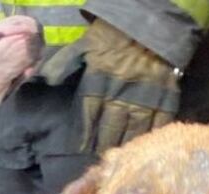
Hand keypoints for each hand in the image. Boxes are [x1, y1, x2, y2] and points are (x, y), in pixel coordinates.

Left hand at [76, 19, 180, 153]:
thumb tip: (42, 79)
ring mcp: (145, 97)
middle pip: (110, 127)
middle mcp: (121, 93)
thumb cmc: (114, 33)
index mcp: (100, 80)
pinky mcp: (165, 96)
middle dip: (103, 143)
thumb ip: (64, 62)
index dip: (84, 133)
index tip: (80, 147)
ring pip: (133, 130)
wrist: (151, 21)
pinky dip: (150, 136)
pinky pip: (158, 123)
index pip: (89, 114)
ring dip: (125, 144)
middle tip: (98, 158)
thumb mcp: (85, 43)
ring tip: (118, 158)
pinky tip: (144, 146)